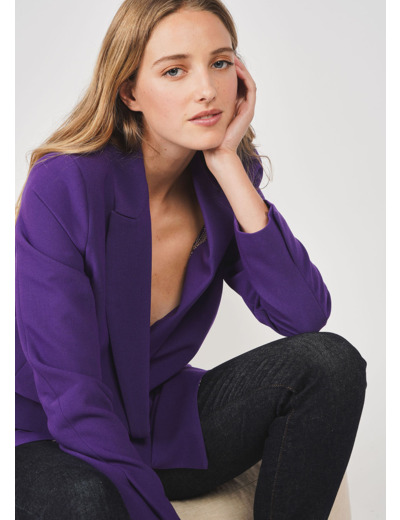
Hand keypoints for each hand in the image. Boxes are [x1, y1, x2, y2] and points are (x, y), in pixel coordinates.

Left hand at [203, 56, 256, 172]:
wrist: (216, 153)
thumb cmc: (206, 138)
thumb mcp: (199, 116)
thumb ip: (197, 105)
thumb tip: (186, 92)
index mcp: (230, 106)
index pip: (230, 83)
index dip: (224, 70)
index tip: (214, 59)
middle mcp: (240, 106)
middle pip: (239, 80)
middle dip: (232, 66)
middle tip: (224, 52)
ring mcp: (245, 108)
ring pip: (246, 81)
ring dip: (240, 67)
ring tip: (230, 55)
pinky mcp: (248, 111)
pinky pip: (250, 88)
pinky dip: (244, 76)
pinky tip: (234, 67)